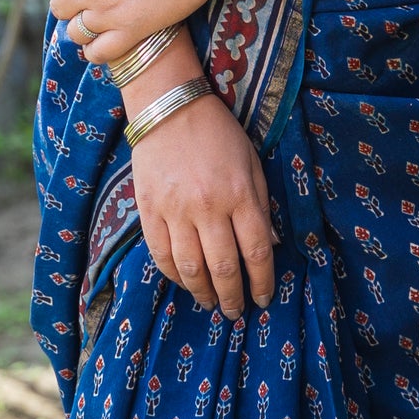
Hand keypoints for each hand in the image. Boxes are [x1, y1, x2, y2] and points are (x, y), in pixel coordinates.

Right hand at [131, 87, 277, 317]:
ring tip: (211, 303)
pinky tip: (185, 282)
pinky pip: (160, 254)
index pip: (256, 251)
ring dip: (202, 293)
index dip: (262, 281)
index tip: (264, 297)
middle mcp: (209, 206)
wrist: (169, 108)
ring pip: (190, 267)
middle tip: (236, 311)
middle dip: (232, 296)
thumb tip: (269, 247)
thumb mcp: (252, 163)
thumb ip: (262, 205)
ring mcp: (175, 210)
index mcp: (240, 194)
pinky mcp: (149, 210)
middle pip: (224, 267)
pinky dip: (173, 275)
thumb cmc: (219, 134)